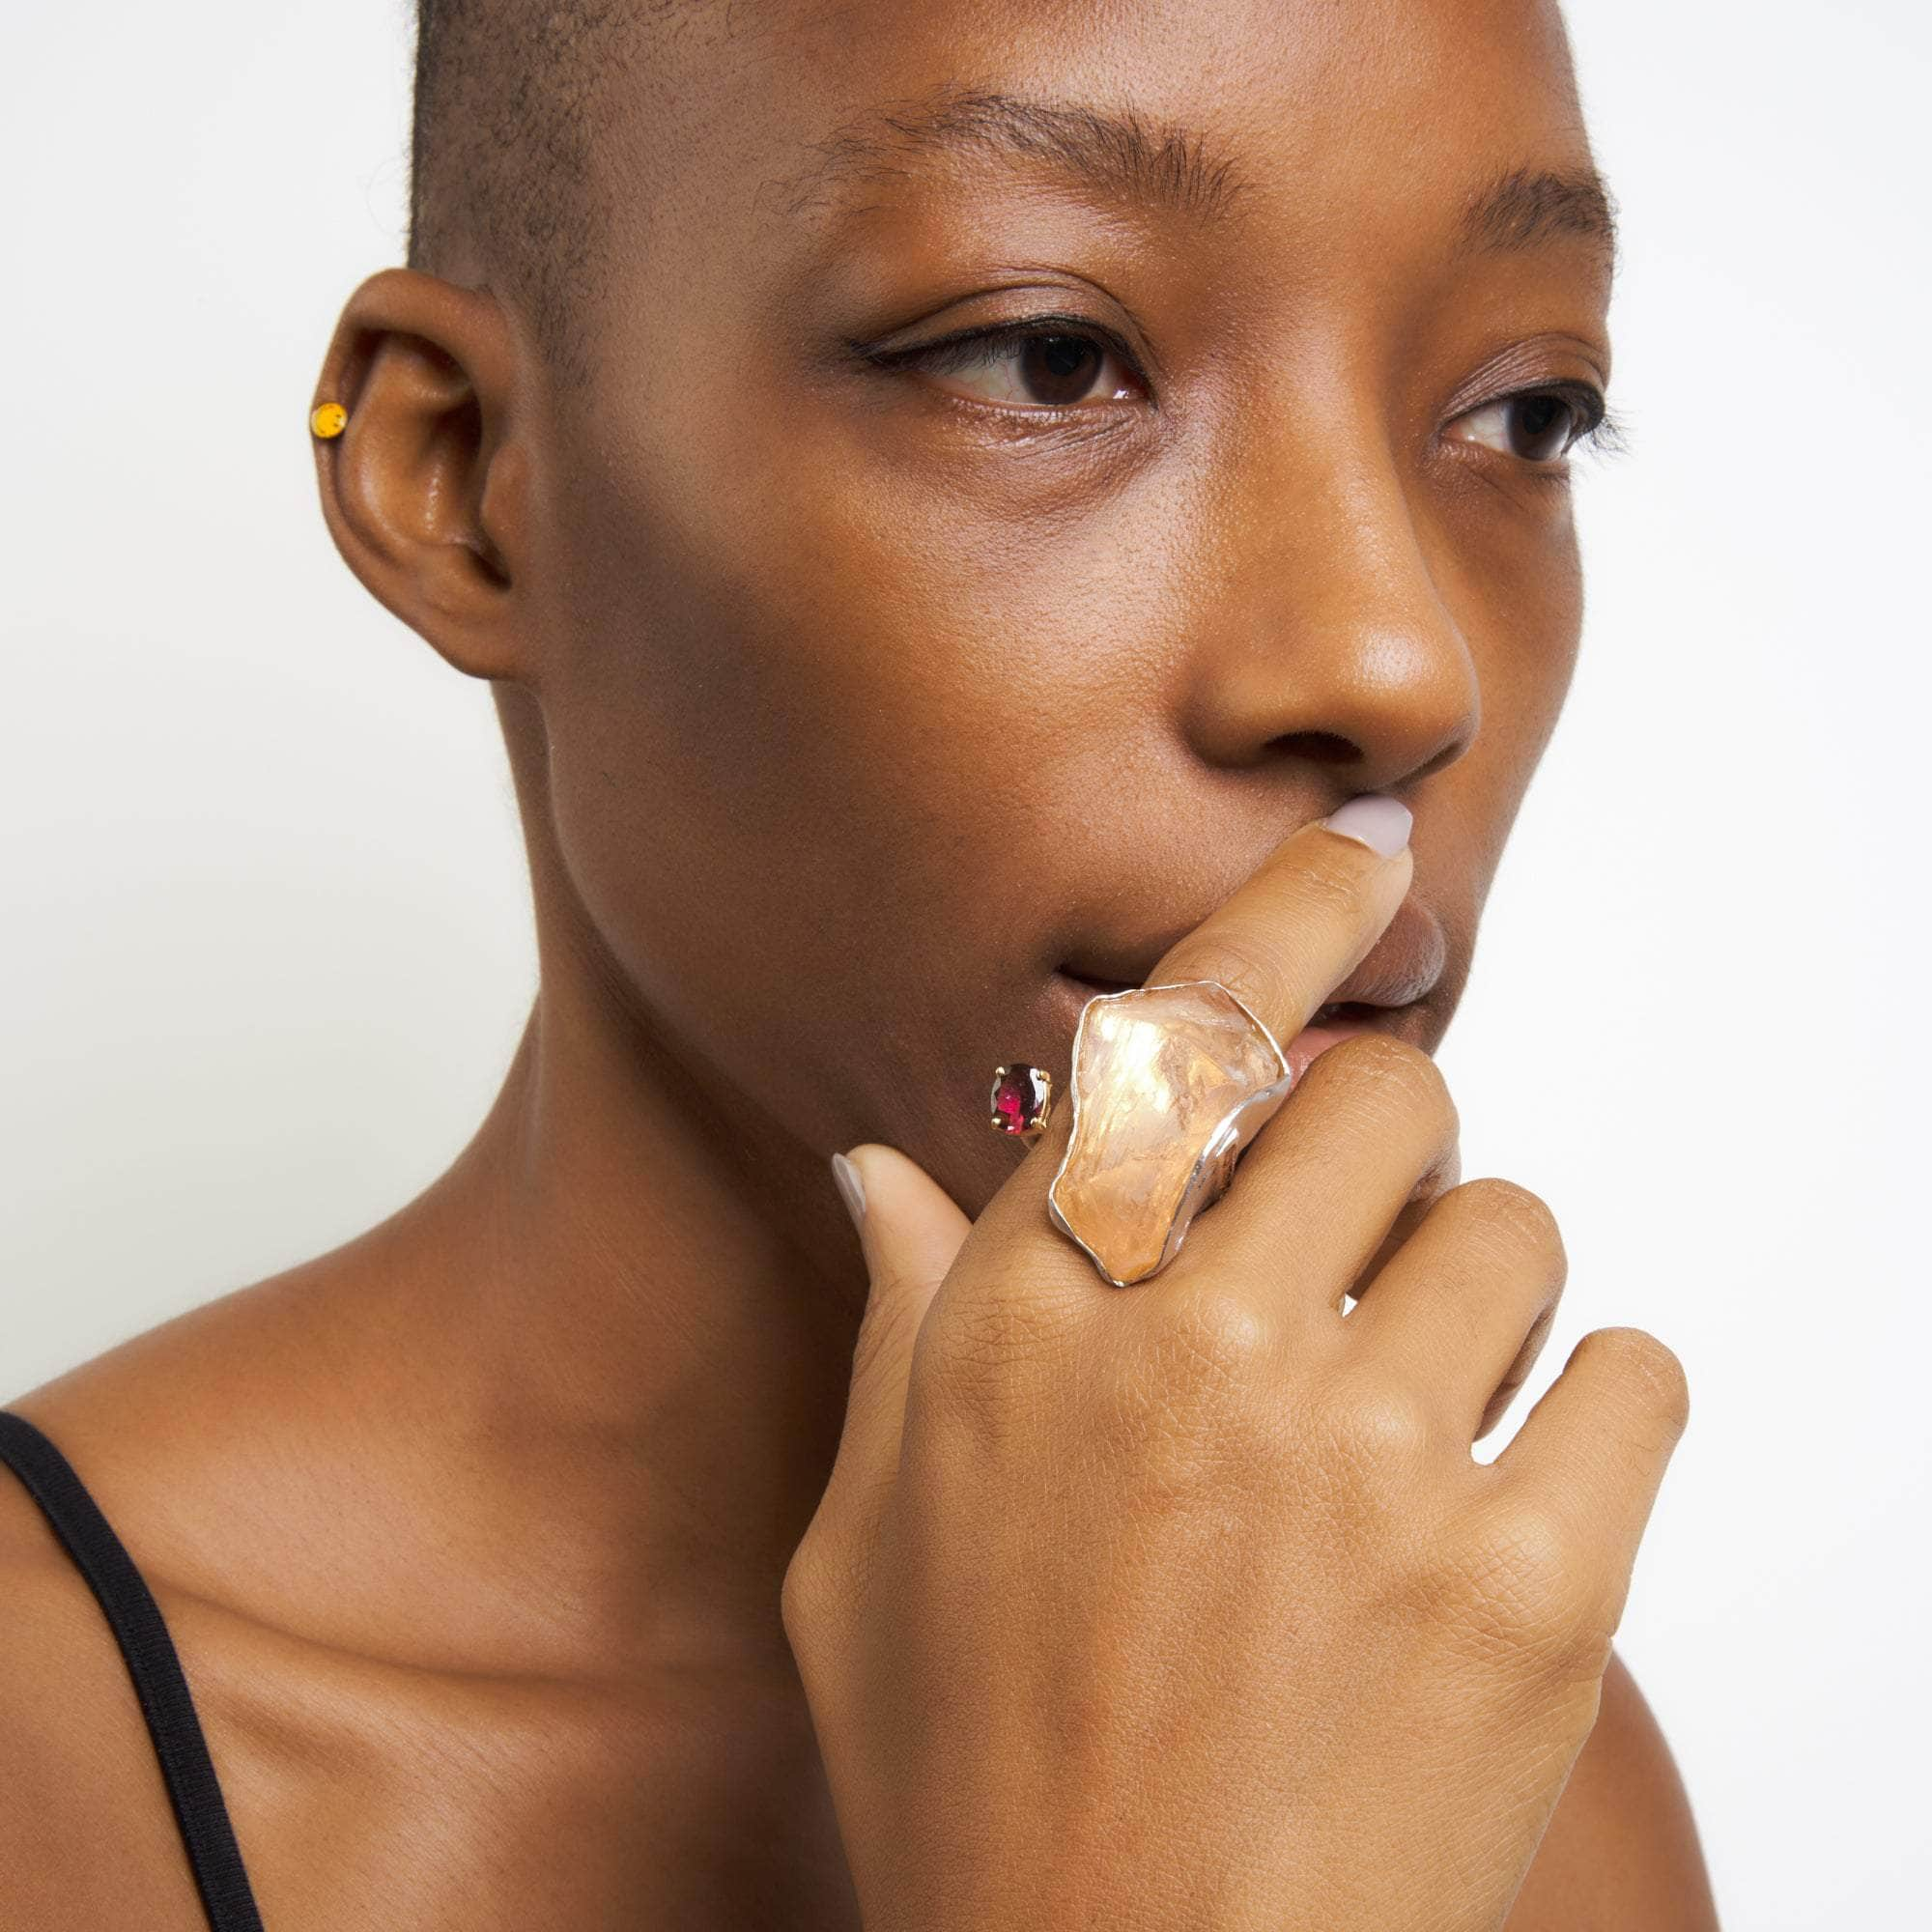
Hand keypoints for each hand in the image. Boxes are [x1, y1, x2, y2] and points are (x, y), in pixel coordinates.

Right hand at [785, 801, 1689, 1931]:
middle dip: (1387, 1151)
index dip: (1286, 918)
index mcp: (1028, 1322)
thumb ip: (895, 1331)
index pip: (1181, 1037)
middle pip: (1387, 1099)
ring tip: (1417, 1417)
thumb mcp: (863, 1553)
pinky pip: (1631, 1377)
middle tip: (1356, 1256)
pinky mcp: (1523, 1585)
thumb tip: (875, 1171)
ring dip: (1478, 1295)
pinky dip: (1591, 1412)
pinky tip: (1511, 1498)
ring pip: (1515, 1230)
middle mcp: (1196, 1350)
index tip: (1360, 859)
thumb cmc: (977, 1788)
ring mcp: (1367, 1462)